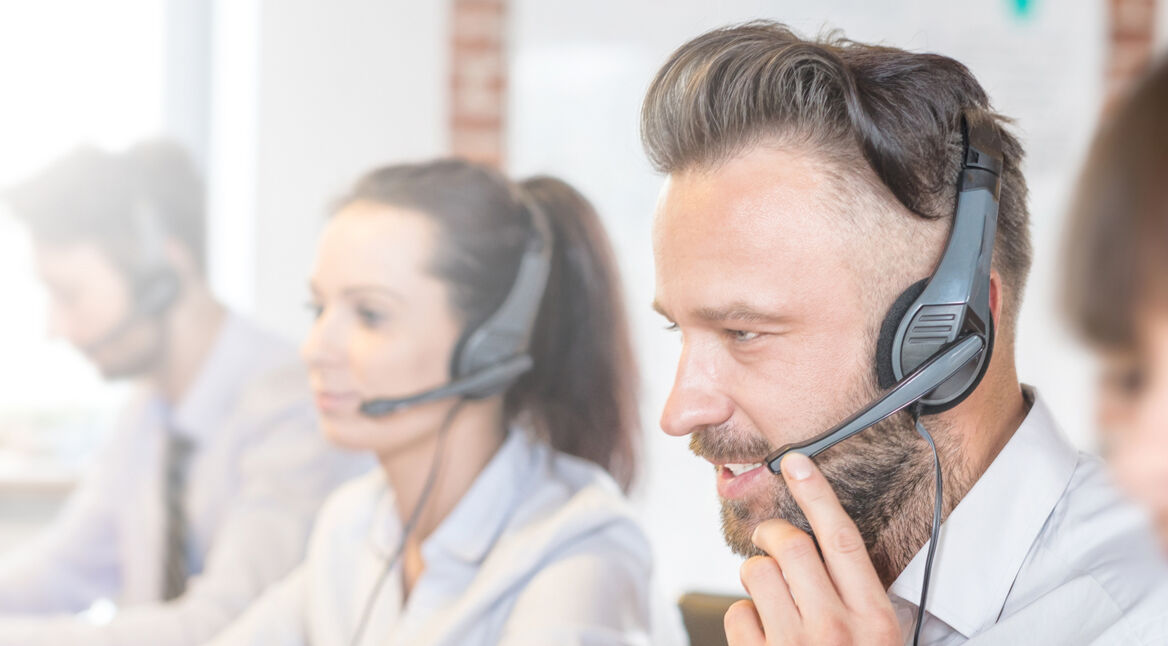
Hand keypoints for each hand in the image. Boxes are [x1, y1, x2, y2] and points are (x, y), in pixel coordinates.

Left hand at [724, 452, 901, 645]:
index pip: (842, 540)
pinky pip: (737, 613)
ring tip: (768, 595)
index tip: (796, 464)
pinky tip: (761, 634)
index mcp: (874, 620)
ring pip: (758, 571)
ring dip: (756, 574)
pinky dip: (744, 617)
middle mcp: (835, 629)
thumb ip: (860, 600)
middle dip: (771, 532)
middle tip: (766, 535)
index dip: (817, 495)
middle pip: (792, 546)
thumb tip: (829, 553)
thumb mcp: (879, 639)